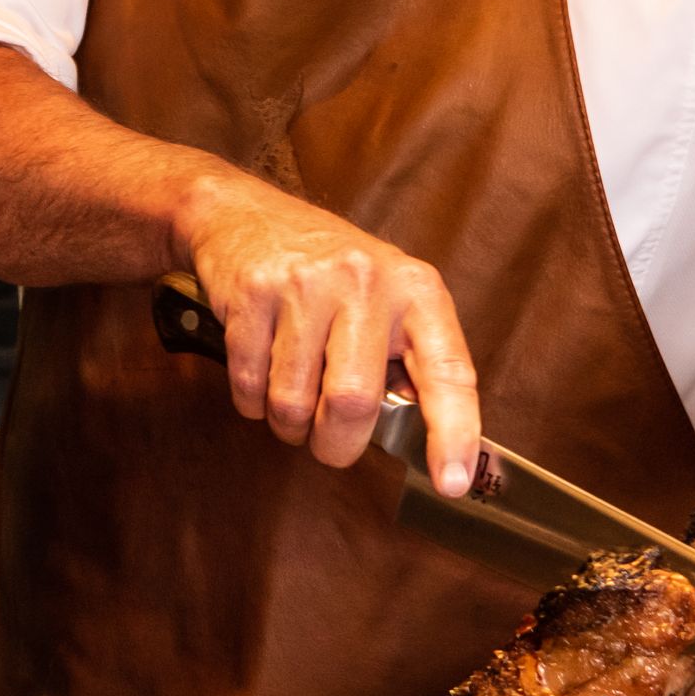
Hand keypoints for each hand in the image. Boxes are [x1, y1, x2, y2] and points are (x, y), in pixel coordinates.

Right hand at [170, 168, 483, 493]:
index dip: (453, 434)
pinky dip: (252, 402)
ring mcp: (305, 285)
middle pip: (352, 403)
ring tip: (289, 399)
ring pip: (293, 402)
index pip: (448, 372)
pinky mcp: (252, 293)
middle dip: (336, 445)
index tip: (451, 482)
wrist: (241, 213)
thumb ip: (405, 359)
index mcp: (416, 290)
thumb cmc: (325, 271)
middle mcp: (366, 282)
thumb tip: (422, 439)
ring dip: (288, 424)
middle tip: (328, 444)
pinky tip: (259, 375)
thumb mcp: (385, 297)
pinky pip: (249, 385)